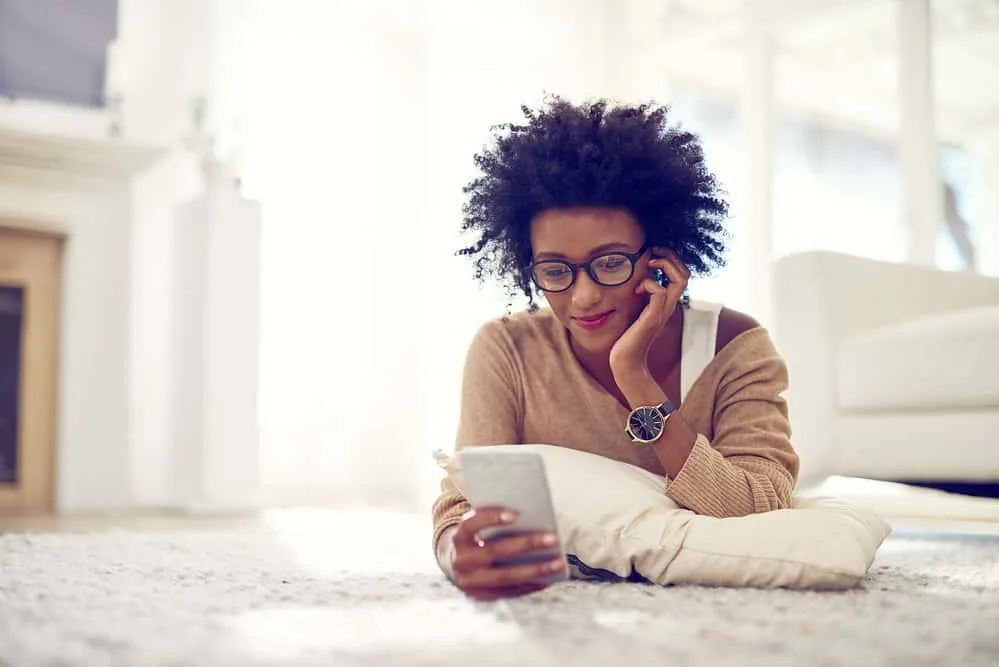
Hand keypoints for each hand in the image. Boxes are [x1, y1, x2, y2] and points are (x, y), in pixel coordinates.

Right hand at [440, 507, 565, 601]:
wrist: (453, 564)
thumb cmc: (476, 537)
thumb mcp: (477, 526)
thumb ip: (493, 521)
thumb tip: (530, 516)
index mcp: (458, 537)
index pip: (471, 524)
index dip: (491, 517)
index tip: (515, 514)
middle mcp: (461, 561)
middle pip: (495, 551)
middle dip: (526, 544)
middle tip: (553, 538)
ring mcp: (470, 582)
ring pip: (505, 576)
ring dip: (535, 570)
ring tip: (559, 562)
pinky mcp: (482, 596)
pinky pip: (510, 591)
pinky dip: (531, 584)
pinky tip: (550, 577)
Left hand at [609, 248, 690, 374]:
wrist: (626, 361)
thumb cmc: (628, 337)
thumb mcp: (636, 311)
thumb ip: (641, 297)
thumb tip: (637, 279)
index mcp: (666, 303)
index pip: (682, 275)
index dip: (671, 259)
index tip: (653, 256)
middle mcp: (668, 306)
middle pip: (686, 273)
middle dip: (671, 256)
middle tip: (653, 253)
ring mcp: (662, 311)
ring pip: (680, 279)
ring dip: (664, 265)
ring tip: (649, 265)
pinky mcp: (652, 317)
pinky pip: (659, 291)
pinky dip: (648, 282)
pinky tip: (636, 290)